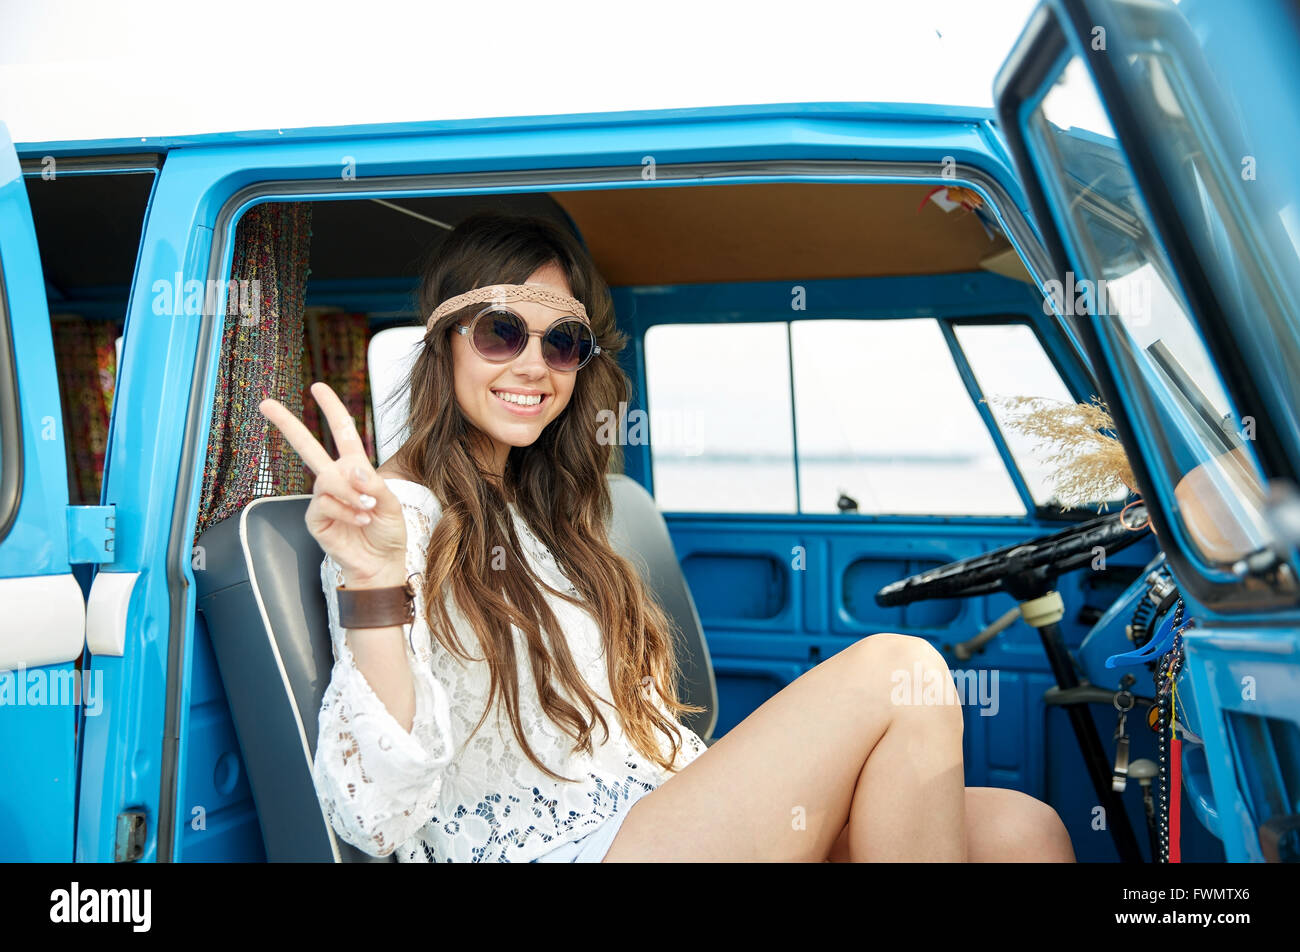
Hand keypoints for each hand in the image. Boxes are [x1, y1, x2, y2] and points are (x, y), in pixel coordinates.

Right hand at [259, 382, 407, 588]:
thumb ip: (373, 485)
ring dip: (351, 495)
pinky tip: (358, 520)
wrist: (381, 563)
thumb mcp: (391, 504)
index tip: (317, 387)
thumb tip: (350, 469)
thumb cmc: (387, 532)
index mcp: (356, 469)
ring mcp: (322, 499)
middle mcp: (335, 480)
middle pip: (307, 447)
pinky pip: (324, 504)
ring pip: (327, 480)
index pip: (342, 433)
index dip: (332, 409)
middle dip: (287, 425)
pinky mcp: (315, 518)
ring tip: (366, 511)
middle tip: (265, 404)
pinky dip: (345, 511)